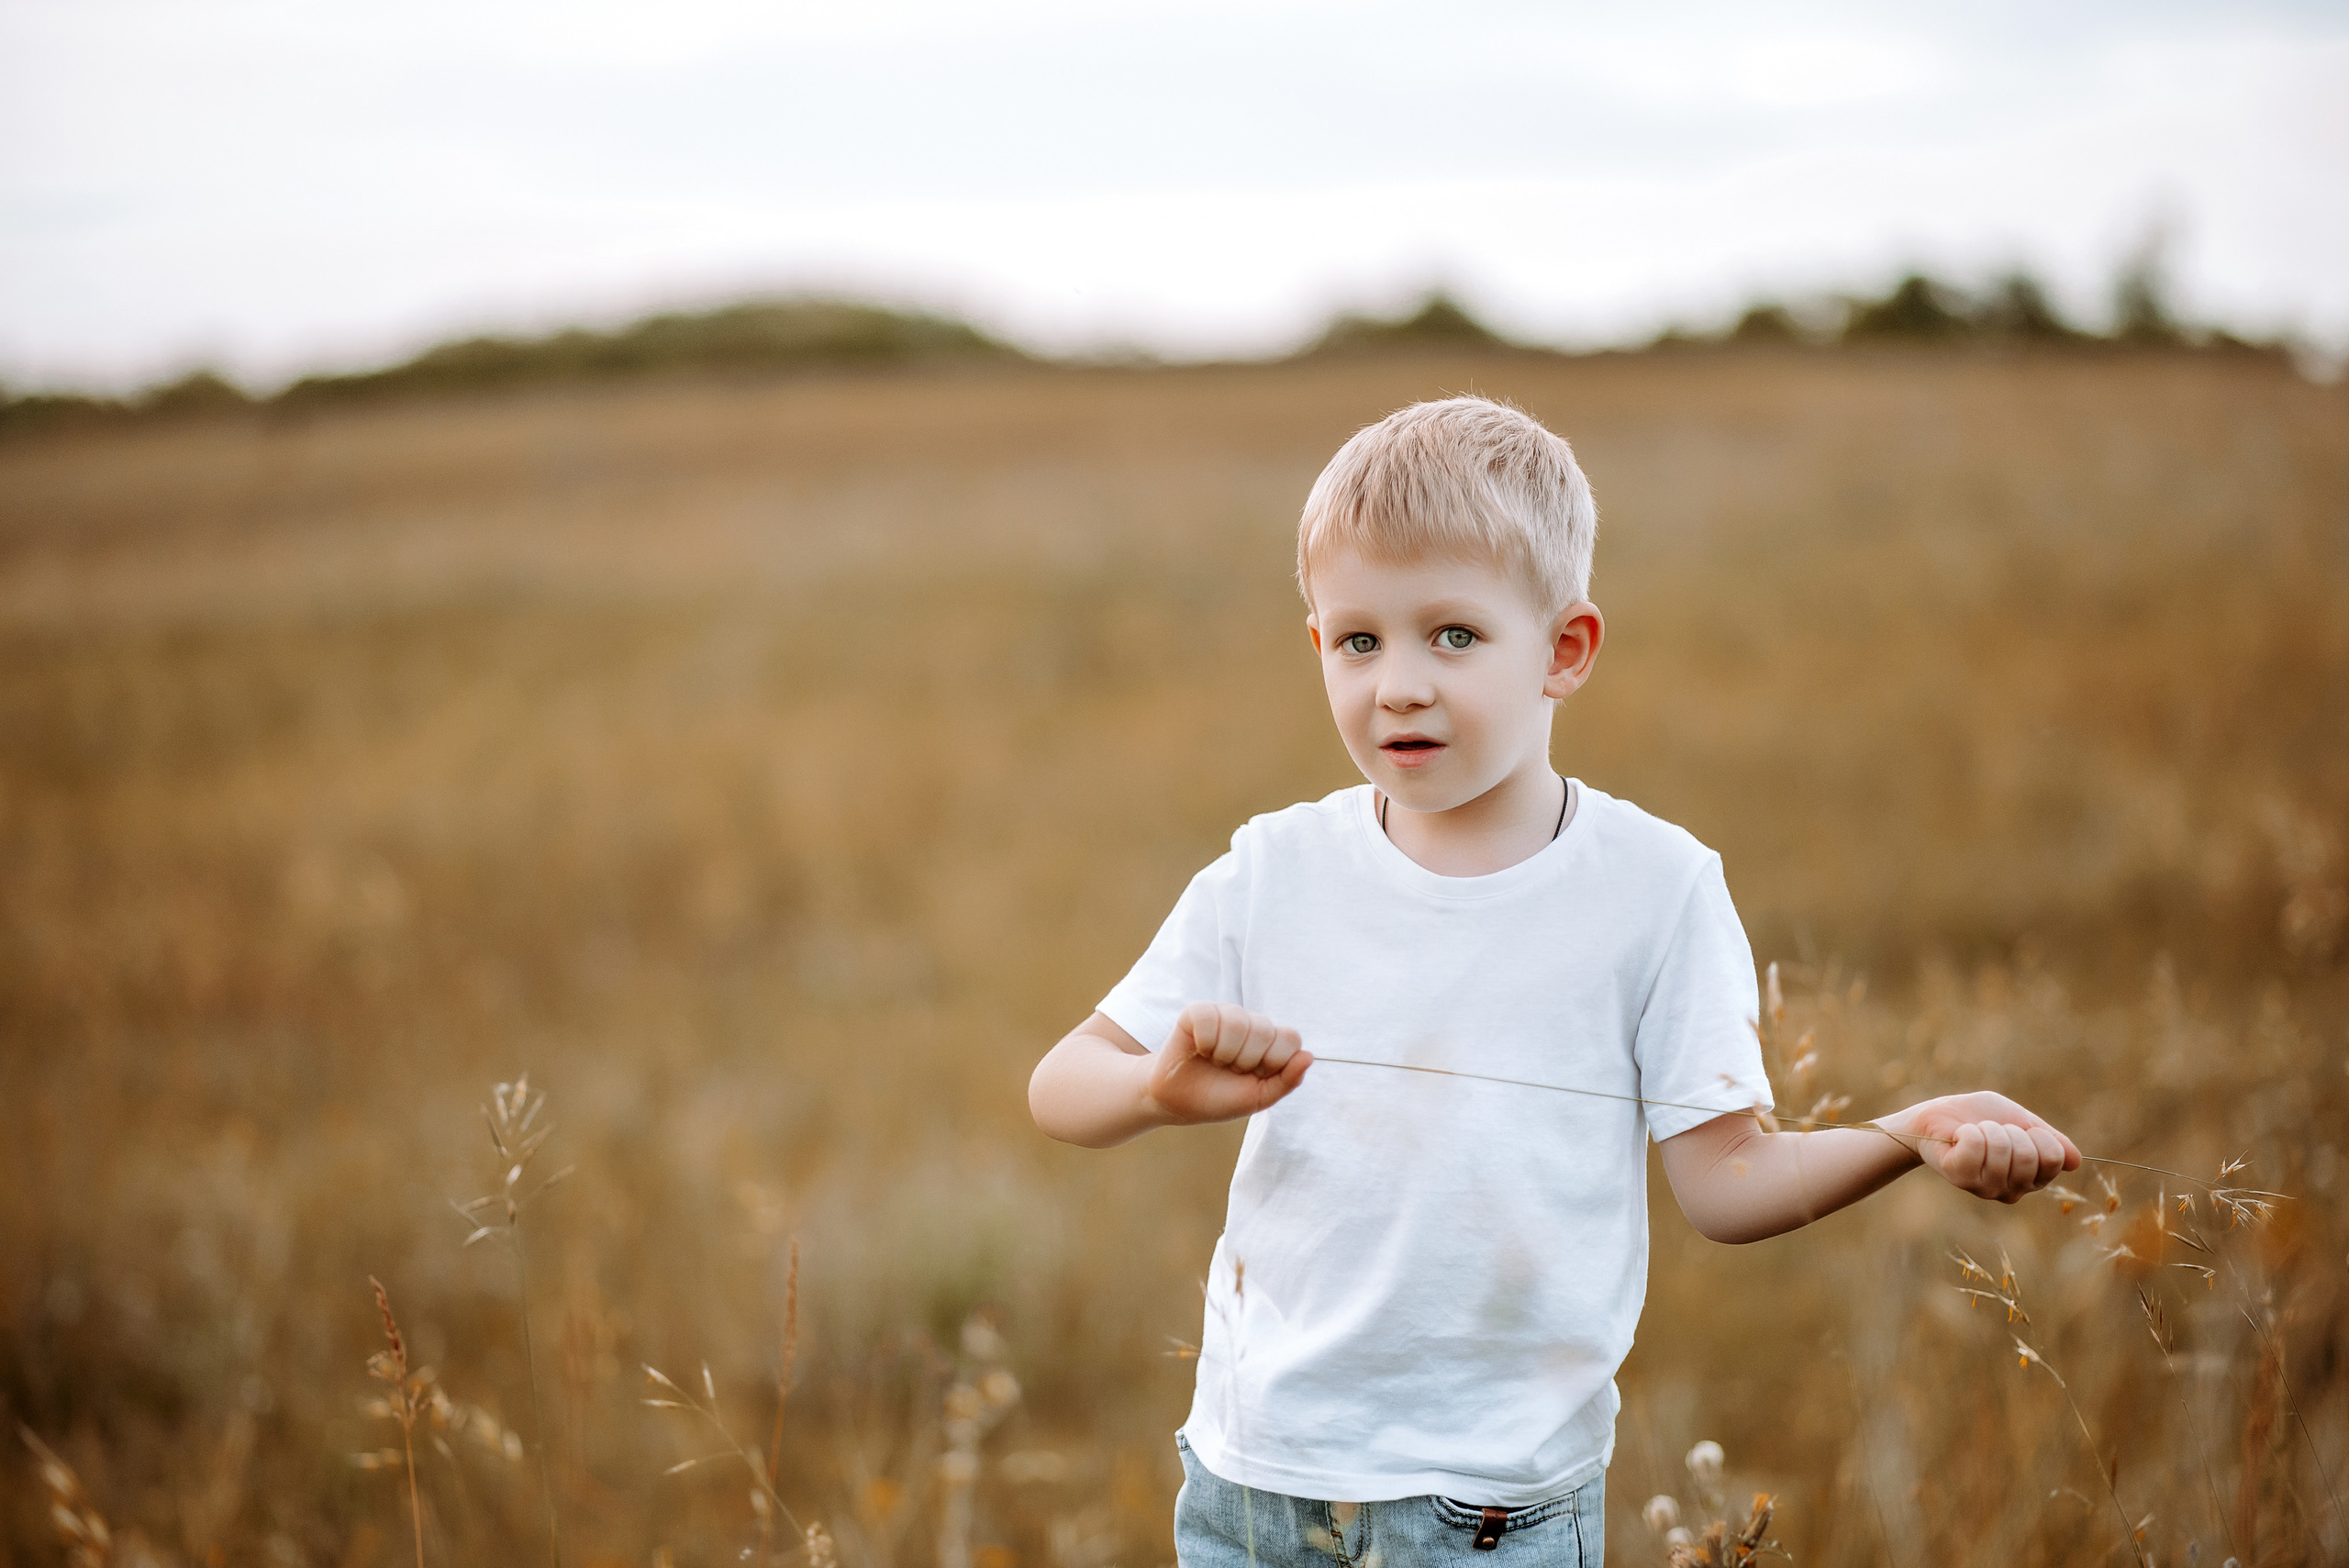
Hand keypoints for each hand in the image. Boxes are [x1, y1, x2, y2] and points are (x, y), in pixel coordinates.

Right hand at [1145, 1003, 1310, 1126]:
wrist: (1179, 1102)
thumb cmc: (1221, 1098)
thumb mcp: (1258, 1098)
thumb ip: (1287, 1081)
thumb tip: (1309, 1056)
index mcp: (1270, 1040)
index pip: (1290, 1038)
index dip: (1274, 1062)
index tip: (1255, 1076)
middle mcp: (1250, 1021)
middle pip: (1264, 1031)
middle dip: (1246, 1061)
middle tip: (1231, 1069)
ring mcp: (1224, 1013)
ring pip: (1238, 1023)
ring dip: (1225, 1053)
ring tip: (1216, 1061)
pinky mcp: (1197, 1012)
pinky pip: (1210, 1019)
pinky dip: (1204, 1043)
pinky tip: (1200, 1050)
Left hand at [1879, 1092, 2079, 1203]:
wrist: (1937, 1115)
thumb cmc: (1981, 1117)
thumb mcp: (2022, 1122)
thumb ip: (2050, 1141)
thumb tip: (2075, 1162)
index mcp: (2030, 1179)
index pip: (2054, 1160)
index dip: (2038, 1136)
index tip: (2020, 1130)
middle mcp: (2011, 1190)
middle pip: (2029, 1156)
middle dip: (2010, 1131)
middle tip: (1993, 1131)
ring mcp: (1985, 1188)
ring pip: (2002, 1150)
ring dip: (1988, 1129)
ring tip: (1976, 1132)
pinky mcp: (1960, 1177)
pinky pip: (1975, 1146)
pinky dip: (1969, 1131)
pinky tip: (1960, 1137)